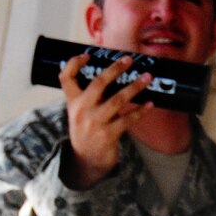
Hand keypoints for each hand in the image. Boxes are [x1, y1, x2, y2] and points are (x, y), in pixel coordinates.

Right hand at [60, 52, 148, 189]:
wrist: (86, 160)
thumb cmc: (87, 129)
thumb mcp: (80, 111)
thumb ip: (90, 95)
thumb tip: (113, 72)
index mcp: (72, 101)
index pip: (65, 77)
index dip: (74, 63)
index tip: (88, 54)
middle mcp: (81, 111)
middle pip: (98, 84)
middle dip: (115, 69)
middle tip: (129, 60)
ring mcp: (95, 123)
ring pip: (117, 100)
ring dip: (134, 87)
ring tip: (147, 77)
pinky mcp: (108, 135)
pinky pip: (127, 120)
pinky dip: (140, 111)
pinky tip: (150, 104)